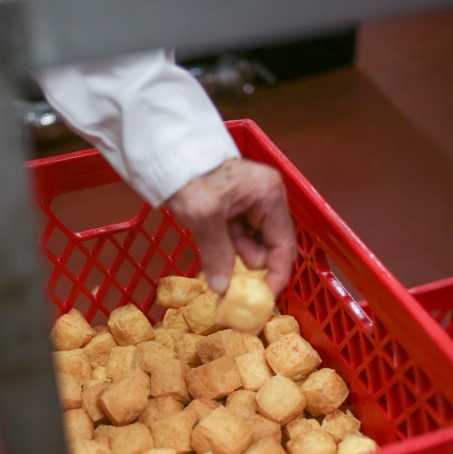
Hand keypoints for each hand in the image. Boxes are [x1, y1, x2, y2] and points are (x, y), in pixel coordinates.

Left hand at [166, 159, 294, 295]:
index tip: (262, 297)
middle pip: (268, 246)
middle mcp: (268, 198)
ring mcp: (253, 202)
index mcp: (270, 195)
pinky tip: (208, 231)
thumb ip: (218, 254)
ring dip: (230, 247)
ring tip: (209, 230)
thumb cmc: (189, 178)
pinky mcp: (237, 207)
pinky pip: (236, 237)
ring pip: (250, 243)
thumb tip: (223, 289)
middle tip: (220, 245)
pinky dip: (224, 242)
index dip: (276, 274)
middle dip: (244, 255)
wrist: (167, 155)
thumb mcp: (204, 217)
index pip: (284, 245)